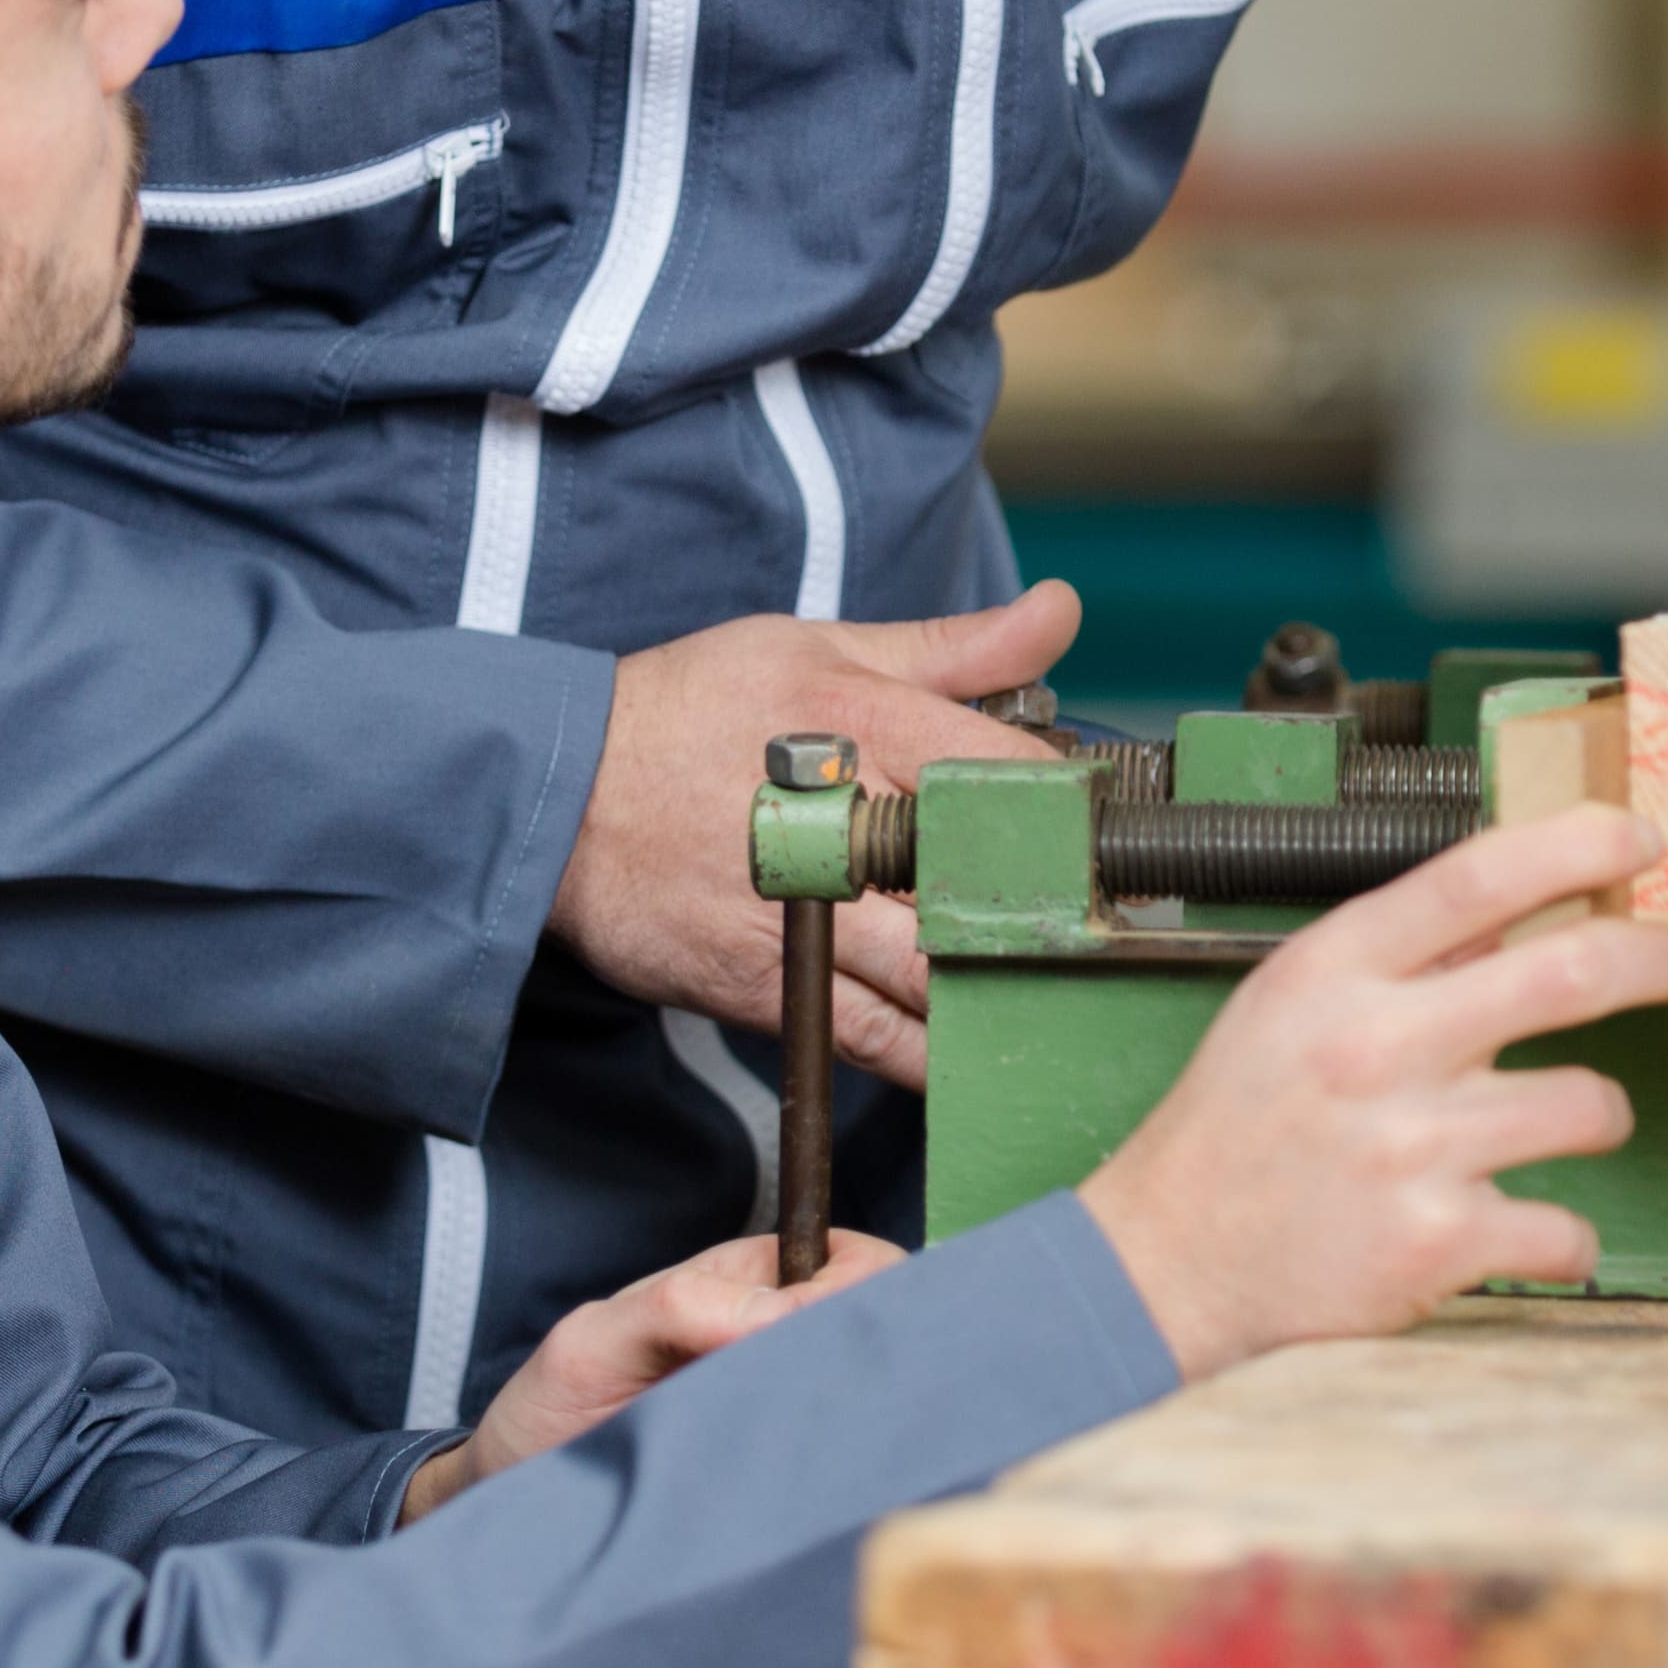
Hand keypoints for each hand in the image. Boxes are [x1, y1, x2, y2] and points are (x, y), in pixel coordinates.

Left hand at [403, 1228, 904, 1517]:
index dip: (864, 1289)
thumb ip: (682, 1306)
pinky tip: (809, 1482)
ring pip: (867, 1397)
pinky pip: (835, 1464)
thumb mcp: (595, 1339)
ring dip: (852, 1414)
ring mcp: (784, 1407)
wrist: (514, 1501)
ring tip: (815, 1442)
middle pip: (879, 1328)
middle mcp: (780, 1341)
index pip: (856, 1263)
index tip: (825, 1335)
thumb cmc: (549, 1410)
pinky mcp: (781, 1474)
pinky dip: (834, 1467)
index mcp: (750, 1285)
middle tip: (830, 1397)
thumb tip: (786, 1312)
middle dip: (875, 1353)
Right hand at [554, 583, 1081, 1088]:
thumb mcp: (816, 649)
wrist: (552, 798)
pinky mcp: (769, 987)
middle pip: (989, 889)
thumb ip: (950, 651)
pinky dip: (936, 1053)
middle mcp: (841, 825)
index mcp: (866, 725)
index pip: (1014, 776)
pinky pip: (877, 1041)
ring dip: (1004, 991)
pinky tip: (981, 1048)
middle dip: (1056, 915)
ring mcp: (803, 916)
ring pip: (940, 977)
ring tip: (1060, 995)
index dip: (1076, 810)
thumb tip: (1058, 613)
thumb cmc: (691, 714)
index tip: (1114, 834)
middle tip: (1113, 932)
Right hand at [1074, 807, 1667, 1380]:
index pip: (1477, 875)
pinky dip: (1567, 1240)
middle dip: (1652, 959)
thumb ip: (1403, 956)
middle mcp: (1374, 1049)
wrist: (1170, 1266)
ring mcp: (1409, 1150)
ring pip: (1591, 1107)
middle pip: (1568, 972)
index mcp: (1335, 972)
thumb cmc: (1241, 1127)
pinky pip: (1568, 1230)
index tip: (1637, 837)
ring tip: (1568, 1126)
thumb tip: (1523, 905)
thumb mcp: (1293, 1004)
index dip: (1578, 843)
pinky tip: (1530, 1233)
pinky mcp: (1435, 1246)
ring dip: (1601, 1116)